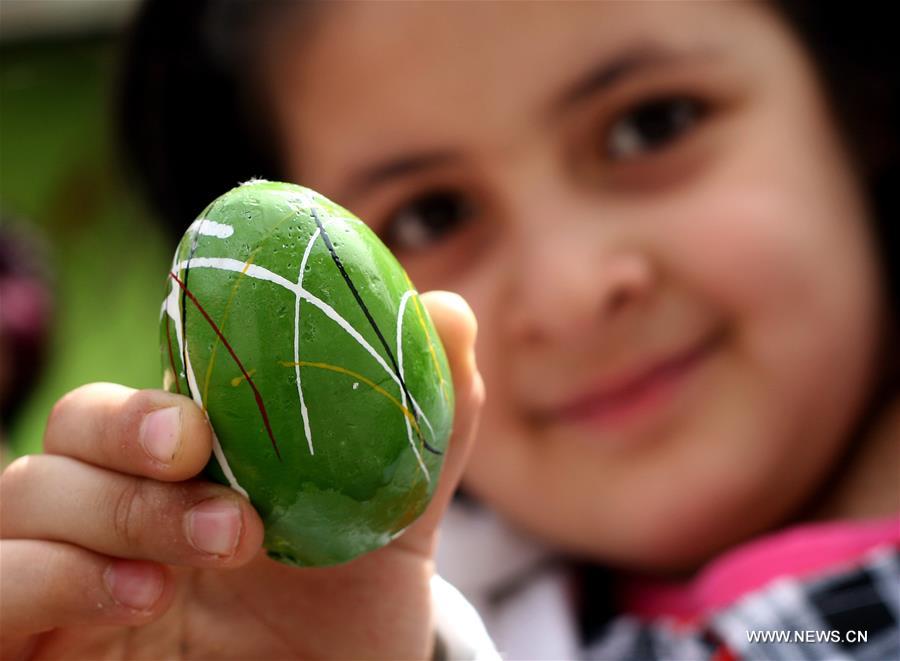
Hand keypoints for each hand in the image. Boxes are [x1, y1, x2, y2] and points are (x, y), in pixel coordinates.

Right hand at [0, 292, 482, 659]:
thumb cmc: (347, 618)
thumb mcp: (392, 528)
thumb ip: (425, 431)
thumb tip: (452, 313)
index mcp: (189, 469)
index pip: (139, 398)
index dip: (156, 391)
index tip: (205, 418)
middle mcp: (117, 511)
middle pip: (66, 431)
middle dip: (125, 434)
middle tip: (196, 458)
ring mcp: (68, 573)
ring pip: (21, 494)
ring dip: (110, 509)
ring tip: (214, 545)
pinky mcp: (35, 638)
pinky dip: (46, 577)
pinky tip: (137, 600)